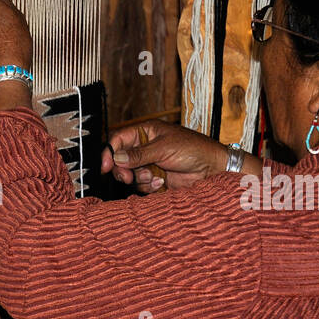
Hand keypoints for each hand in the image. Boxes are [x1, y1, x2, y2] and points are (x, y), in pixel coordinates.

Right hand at [101, 120, 233, 192]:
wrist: (212, 169)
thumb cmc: (194, 150)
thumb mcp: (164, 148)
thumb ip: (139, 154)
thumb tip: (117, 157)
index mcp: (146, 132)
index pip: (119, 140)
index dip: (110, 152)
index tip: (106, 166)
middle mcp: (145, 147)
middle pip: (120, 160)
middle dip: (122, 170)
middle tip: (127, 177)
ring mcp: (149, 164)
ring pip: (129, 175)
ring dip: (140, 179)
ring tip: (155, 176)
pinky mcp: (155, 178)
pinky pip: (141, 185)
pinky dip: (149, 186)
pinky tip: (162, 182)